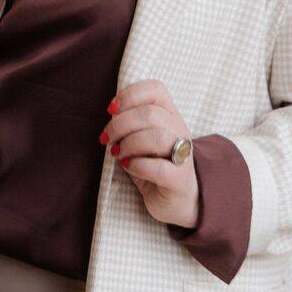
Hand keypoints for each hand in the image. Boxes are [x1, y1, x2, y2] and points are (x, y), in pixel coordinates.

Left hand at [100, 79, 200, 228]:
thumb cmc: (155, 166)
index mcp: (170, 115)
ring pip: (157, 137)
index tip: (111, 110)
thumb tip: (112, 115)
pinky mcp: (179, 180)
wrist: (179, 201)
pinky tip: (128, 167)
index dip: (130, 95)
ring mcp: (183, 155)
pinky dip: (137, 165)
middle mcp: (180, 131)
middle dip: (121, 124)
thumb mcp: (142, 140)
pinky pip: (158, 168)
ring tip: (118, 153)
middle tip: (107, 138)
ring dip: (129, 144)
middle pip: (150, 113)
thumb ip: (131, 125)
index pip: (156, 89)